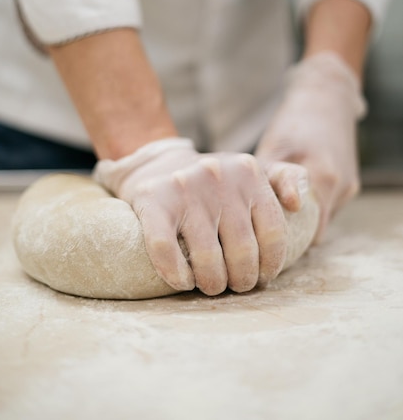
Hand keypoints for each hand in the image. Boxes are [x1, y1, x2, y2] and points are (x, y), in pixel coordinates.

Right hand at [94, 138, 297, 295]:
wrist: (157, 164)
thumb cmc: (213, 182)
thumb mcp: (251, 172)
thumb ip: (285, 178)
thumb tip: (298, 204)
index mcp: (249, 172)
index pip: (274, 233)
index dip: (270, 265)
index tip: (262, 277)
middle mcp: (219, 176)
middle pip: (243, 252)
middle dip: (242, 280)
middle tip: (235, 285)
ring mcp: (185, 187)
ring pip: (208, 260)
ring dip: (212, 284)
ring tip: (211, 285)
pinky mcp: (152, 200)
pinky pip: (166, 250)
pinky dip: (176, 275)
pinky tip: (182, 281)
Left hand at [255, 52, 365, 241]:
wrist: (328, 95)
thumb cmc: (295, 121)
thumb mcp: (274, 148)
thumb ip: (267, 182)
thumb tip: (239, 213)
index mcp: (322, 178)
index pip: (305, 235)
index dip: (282, 242)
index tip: (258, 241)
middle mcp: (340, 187)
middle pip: (312, 229)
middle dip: (288, 232)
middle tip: (258, 228)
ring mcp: (347, 187)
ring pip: (319, 218)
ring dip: (299, 217)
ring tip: (271, 208)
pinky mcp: (349, 183)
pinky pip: (325, 205)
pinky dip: (308, 205)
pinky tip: (290, 193)